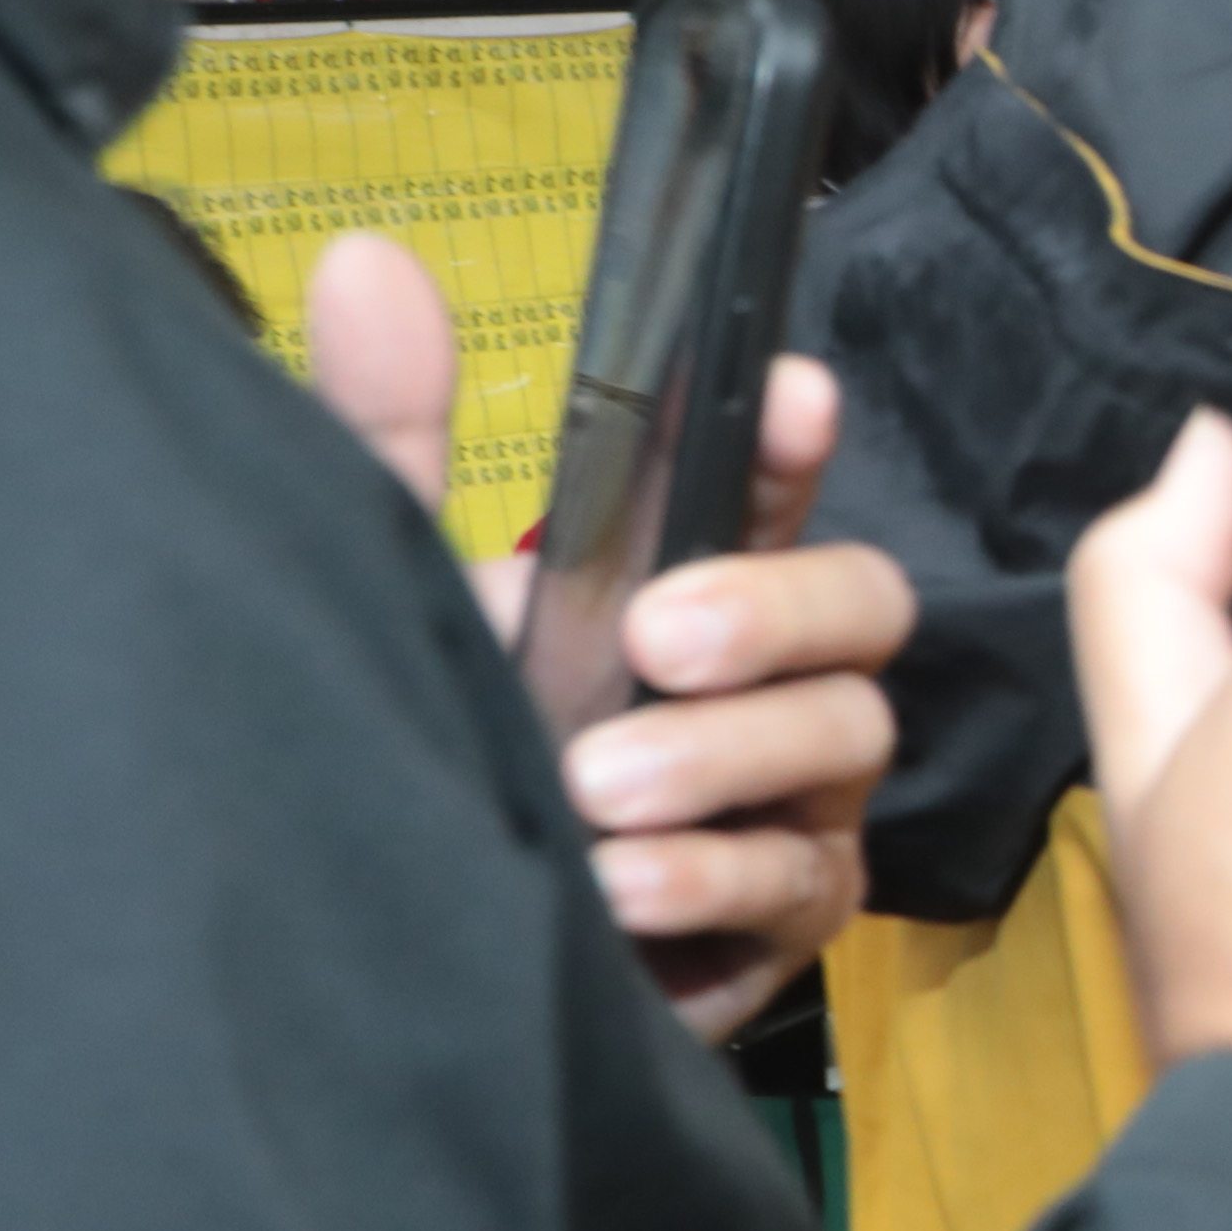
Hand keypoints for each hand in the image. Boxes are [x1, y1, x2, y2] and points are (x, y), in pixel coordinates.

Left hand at [308, 239, 912, 1042]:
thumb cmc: (437, 763)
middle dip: (780, 606)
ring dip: (725, 757)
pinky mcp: (783, 927)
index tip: (789, 393)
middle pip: (864, 607)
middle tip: (656, 637)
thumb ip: (387, 438)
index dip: (793, 438)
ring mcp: (791, 804)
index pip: (771, 489)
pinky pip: (797, 884)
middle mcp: (763, 686)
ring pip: (845, 740)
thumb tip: (366, 260)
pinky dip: (713, 876)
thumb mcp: (395, 596)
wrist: (403, 970)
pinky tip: (621, 885)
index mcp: (682, 588)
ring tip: (598, 791)